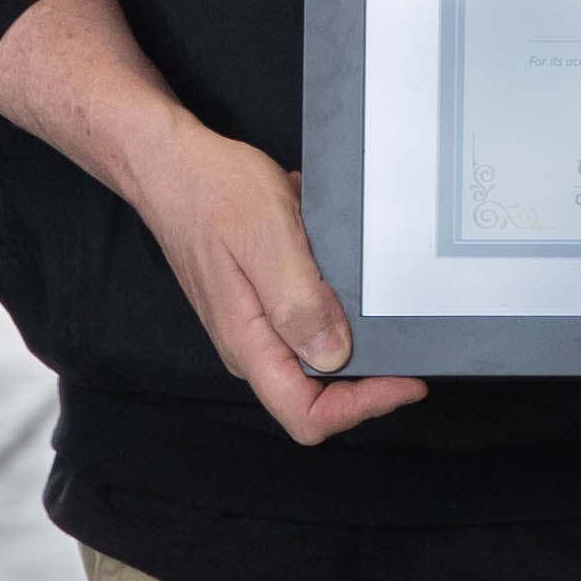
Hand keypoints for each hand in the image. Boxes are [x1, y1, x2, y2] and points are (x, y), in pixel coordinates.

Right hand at [0, 0, 425, 449]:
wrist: (173, 164)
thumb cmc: (212, 194)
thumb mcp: (269, 240)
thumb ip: (300, 303)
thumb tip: (334, 356)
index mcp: (249, 344)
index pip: (306, 416)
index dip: (363, 408)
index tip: (407, 379)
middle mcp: (251, 345)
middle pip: (317, 396)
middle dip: (369, 381)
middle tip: (408, 346)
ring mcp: (255, 325)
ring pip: (317, 361)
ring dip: (355, 342)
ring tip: (380, 306)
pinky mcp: (262, 301)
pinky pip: (308, 324)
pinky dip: (336, 308)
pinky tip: (343, 273)